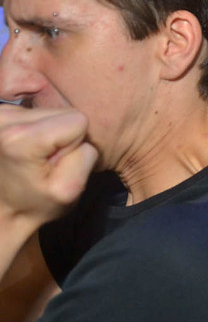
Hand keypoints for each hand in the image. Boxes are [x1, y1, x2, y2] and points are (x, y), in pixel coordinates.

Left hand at [0, 105, 97, 228]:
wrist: (1, 211)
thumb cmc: (35, 203)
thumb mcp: (70, 188)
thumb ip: (85, 154)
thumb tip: (82, 129)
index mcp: (20, 137)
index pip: (78, 120)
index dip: (74, 144)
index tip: (56, 164)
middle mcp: (3, 119)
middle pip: (62, 112)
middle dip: (61, 136)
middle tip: (45, 161)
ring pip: (50, 110)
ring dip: (49, 133)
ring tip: (34, 157)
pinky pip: (37, 112)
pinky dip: (37, 130)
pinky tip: (25, 150)